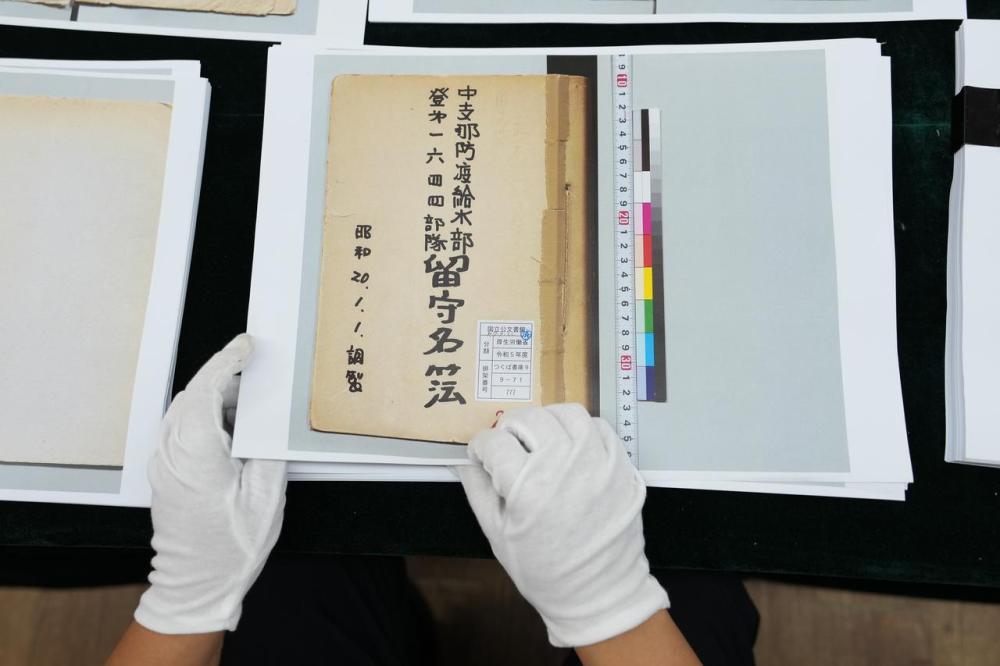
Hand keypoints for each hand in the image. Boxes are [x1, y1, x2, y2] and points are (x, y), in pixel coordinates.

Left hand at [134, 334, 286, 634]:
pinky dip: (204, 412)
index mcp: (197, 455)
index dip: (226, 362)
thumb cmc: (233, 546)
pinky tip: (230, 419)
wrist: (197, 583)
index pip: (206, 391)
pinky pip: (181, 427)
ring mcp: (164, 462)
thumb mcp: (267, 495)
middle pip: (192, 395)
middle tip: (253, 362)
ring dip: (213, 393)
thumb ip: (268, 447)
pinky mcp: (166, 471)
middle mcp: (172, 454)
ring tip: (248, 391)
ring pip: (184, 409)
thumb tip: (270, 413)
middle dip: (221, 373)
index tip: (246, 346)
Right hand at [456, 403, 668, 647]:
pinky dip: (580, 430)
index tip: (481, 456)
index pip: (494, 442)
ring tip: (540, 440)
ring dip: (547, 420)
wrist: (598, 593)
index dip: (481, 447)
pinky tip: (570, 448)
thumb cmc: (544, 571)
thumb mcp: (497, 535)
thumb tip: (464, 461)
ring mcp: (598, 464)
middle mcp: (565, 467)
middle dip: (510, 428)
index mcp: (528, 488)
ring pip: (568, 413)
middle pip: (529, 418)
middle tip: (508, 447)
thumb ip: (478, 491)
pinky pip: (599, 427)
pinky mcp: (621, 467)